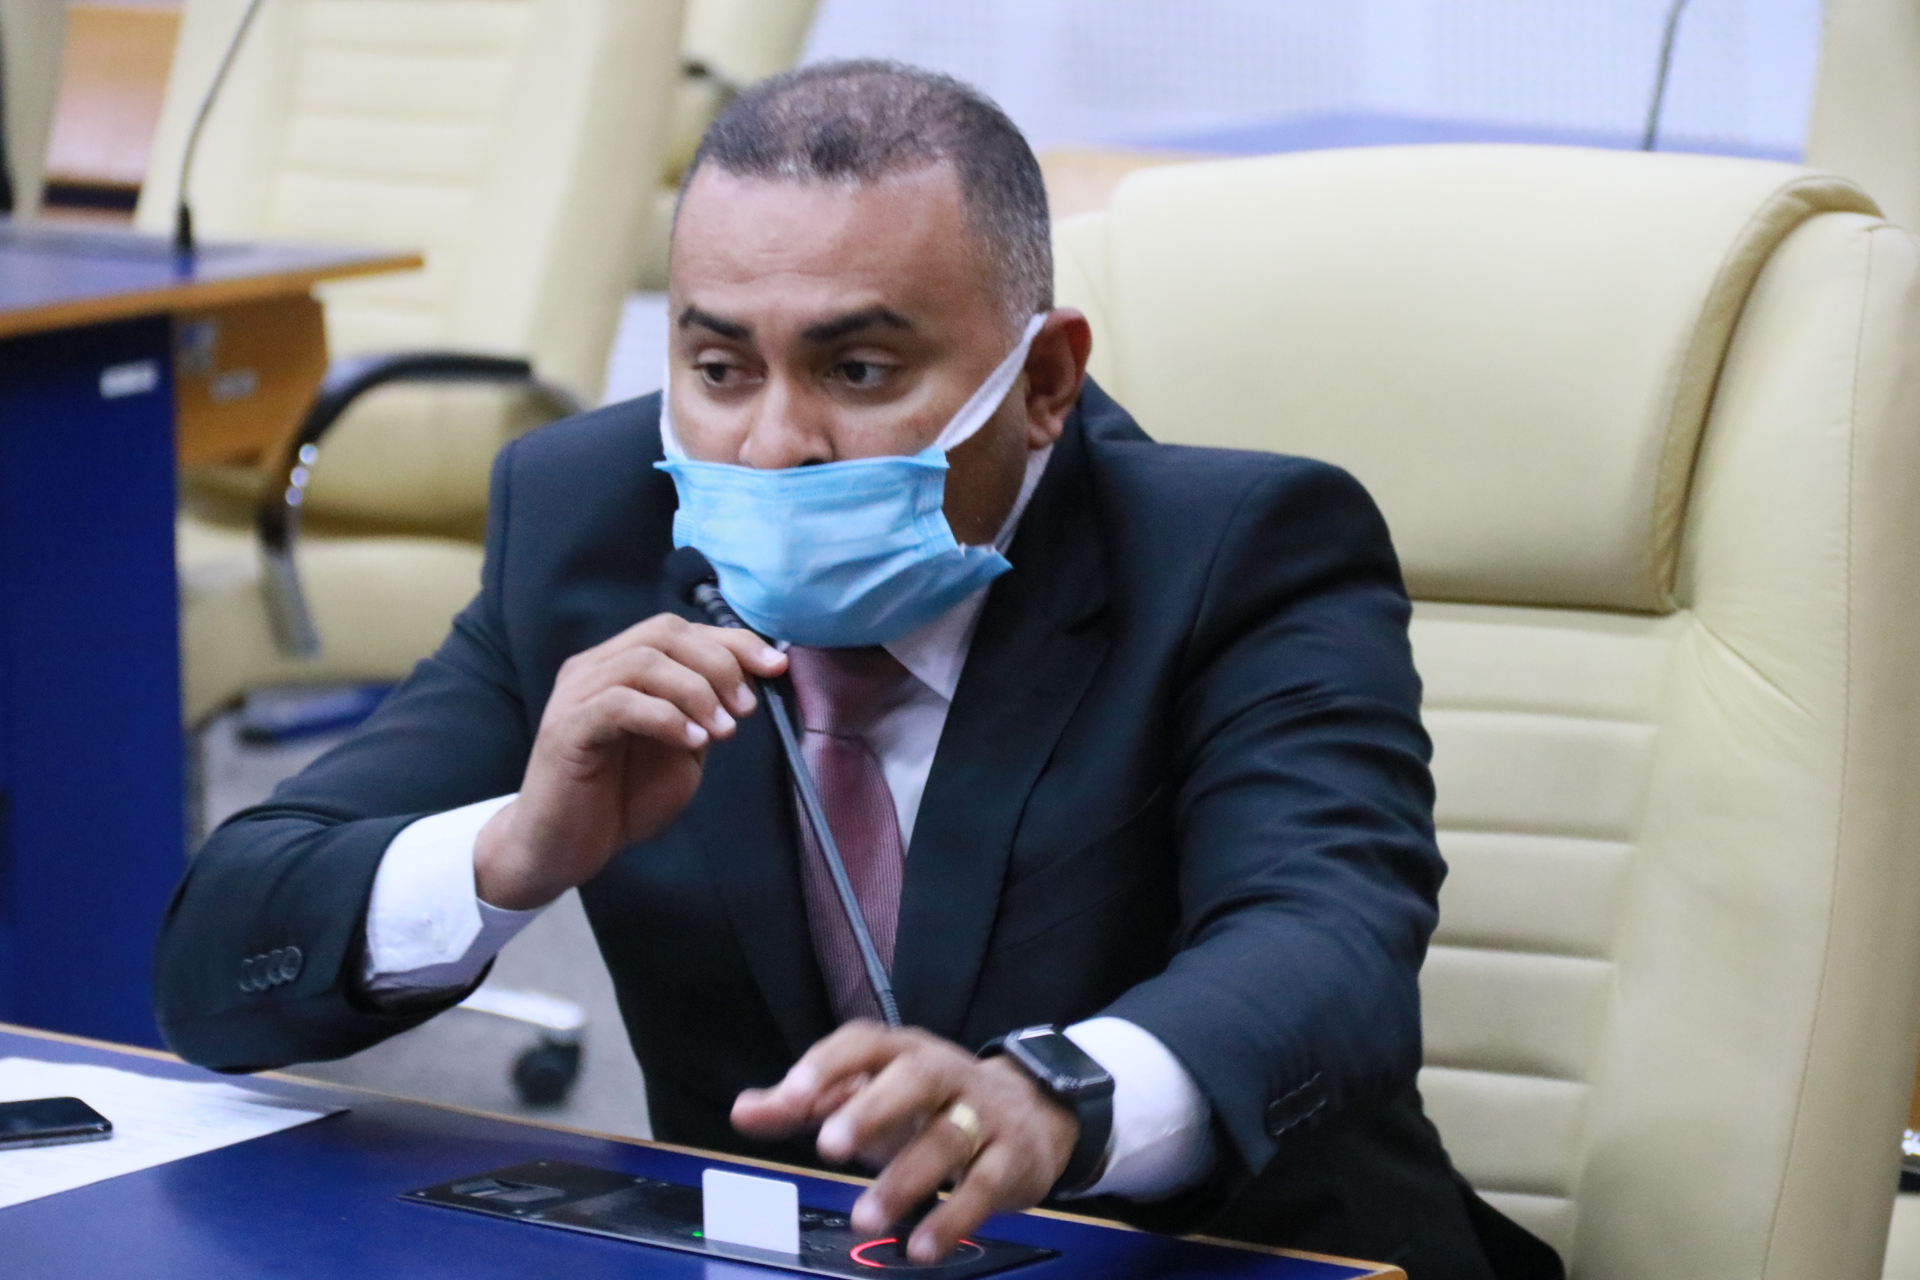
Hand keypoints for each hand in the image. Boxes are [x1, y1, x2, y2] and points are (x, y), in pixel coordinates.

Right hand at [474, 613, 785, 908]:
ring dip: (696, 691)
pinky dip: (665, 717)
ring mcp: (577, 695)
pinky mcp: (566, 728)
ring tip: (722, 732)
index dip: (733, 641)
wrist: (564, 849)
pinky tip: (691, 742)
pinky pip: (619, 703)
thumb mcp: (682, 750)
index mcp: (622, 666)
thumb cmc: (621, 798)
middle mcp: (595, 669)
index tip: (776, 666)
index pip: (681, 631)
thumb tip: (751, 684)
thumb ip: (707, 714)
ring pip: (644, 661)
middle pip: (664, 633)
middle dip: (718, 663)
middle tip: (746, 708)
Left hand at [731, 1022, 1078, 1263]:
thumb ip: (805, 1104)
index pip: (864, 1044)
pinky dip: (952, 1218)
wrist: (1033, 1112)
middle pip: (914, 1079)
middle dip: (872, 1110)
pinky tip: (920, 1247)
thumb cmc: (928, 1104)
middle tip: (829, 1147)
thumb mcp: (868, 1095)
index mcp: (902, 1053)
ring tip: (864, 1218)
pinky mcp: (1010, 1158)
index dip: (828, 1066)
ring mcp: (983, 1113)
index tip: (791, 1097)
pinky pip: (984, 1186)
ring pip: (948, 1138)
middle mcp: (945, 1073)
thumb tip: (743, 1110)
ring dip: (904, 1180)